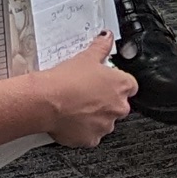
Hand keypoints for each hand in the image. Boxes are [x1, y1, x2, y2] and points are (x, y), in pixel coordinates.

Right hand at [38, 32, 139, 146]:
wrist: (47, 102)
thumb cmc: (66, 81)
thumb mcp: (86, 57)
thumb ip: (101, 47)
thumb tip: (107, 37)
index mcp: (120, 86)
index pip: (130, 85)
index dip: (117, 83)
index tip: (106, 82)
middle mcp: (118, 107)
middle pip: (118, 104)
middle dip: (105, 101)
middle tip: (87, 93)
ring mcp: (105, 125)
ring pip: (104, 121)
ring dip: (94, 116)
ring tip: (76, 106)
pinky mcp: (91, 139)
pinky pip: (90, 135)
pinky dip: (82, 130)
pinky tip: (70, 119)